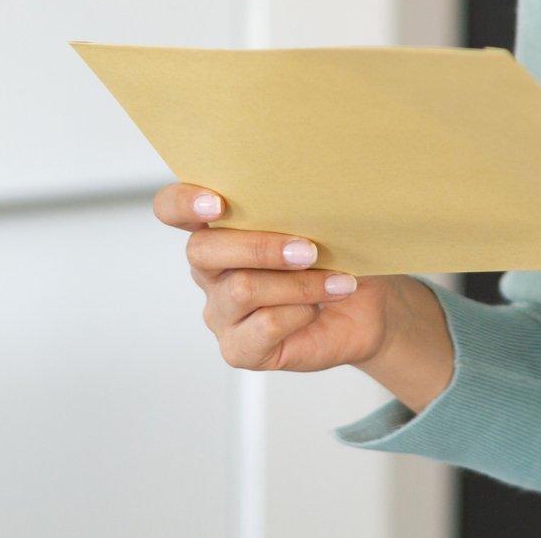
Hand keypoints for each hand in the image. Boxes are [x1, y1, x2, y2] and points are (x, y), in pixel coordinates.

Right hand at [152, 182, 413, 373]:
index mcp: (220, 228)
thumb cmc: (340, 257)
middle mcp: (211, 270)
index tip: (217, 203)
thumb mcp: (323, 222)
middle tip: (310, 251)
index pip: (173, 208)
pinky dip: (301, 311)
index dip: (183, 203)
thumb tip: (311, 191)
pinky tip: (323, 305)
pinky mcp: (239, 349)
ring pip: (242, 288)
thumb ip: (300, 205)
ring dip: (298, 283)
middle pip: (201, 250)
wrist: (367, 308)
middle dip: (259, 246)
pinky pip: (264, 326)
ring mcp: (221, 312)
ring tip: (336, 281)